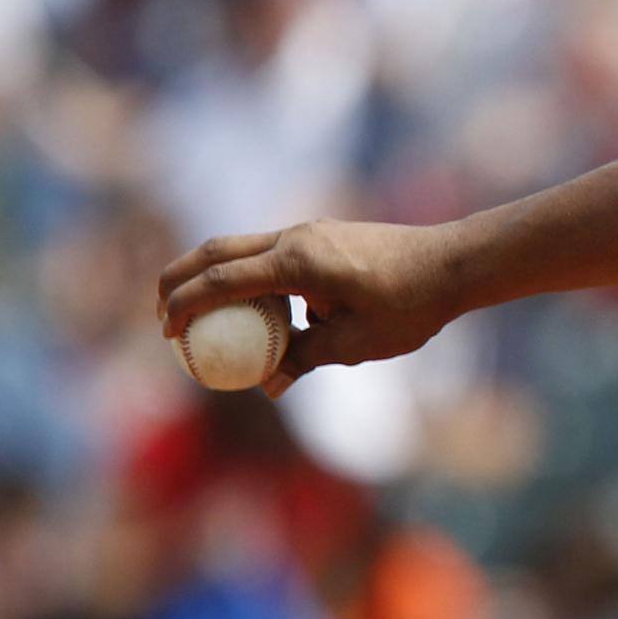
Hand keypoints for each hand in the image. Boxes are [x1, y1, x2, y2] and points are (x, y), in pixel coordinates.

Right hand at [155, 219, 468, 396]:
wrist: (456, 263)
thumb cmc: (412, 304)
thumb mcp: (356, 344)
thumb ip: (304, 359)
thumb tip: (267, 386)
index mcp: (298, 261)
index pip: (221, 280)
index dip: (185, 305)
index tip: (166, 332)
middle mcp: (296, 237)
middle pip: (216, 251)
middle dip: (179, 280)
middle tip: (161, 315)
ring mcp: (309, 232)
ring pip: (241, 248)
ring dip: (212, 276)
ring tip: (198, 315)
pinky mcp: (322, 236)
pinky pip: (270, 254)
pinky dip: (249, 276)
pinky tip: (259, 313)